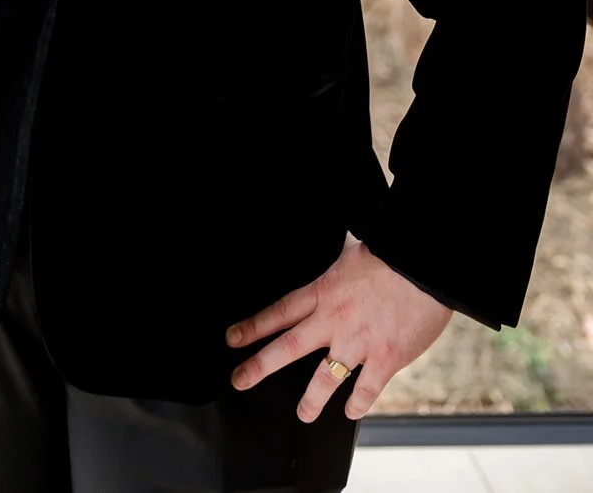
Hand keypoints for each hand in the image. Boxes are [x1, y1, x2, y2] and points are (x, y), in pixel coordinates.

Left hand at [224, 235, 453, 421]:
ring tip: (303, 414)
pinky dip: (357, 404)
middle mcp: (333, 320)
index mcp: (323, 292)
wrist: (423, 267)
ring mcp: (357, 343)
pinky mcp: (384, 359)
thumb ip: (341, 256)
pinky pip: (365, 390)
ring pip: (325, 379)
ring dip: (311, 400)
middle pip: (288, 347)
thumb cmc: (390, 254)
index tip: (232, 338)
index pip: (279, 312)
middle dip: (259, 366)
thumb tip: (342, 243)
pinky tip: (351, 412)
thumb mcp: (354, 249)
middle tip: (239, 380)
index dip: (254, 326)